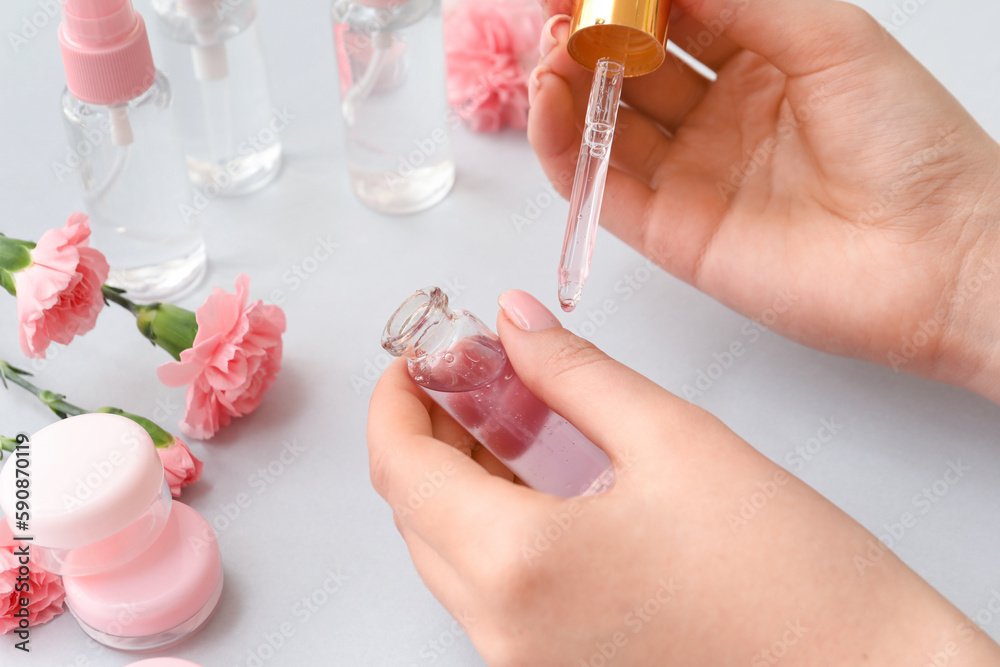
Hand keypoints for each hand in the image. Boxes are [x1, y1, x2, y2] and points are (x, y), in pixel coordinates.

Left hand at [367, 290, 999, 664]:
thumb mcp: (675, 440)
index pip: (399, 468)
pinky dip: (496, 531)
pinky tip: (546, 486)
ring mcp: (525, 665)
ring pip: (450, 554)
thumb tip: (516, 323)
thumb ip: (574, 373)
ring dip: (463, 482)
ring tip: (518, 422)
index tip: (417, 359)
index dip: (397, 398)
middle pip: (416, 512)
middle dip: (432, 434)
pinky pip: (492, 593)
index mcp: (519, 566)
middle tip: (477, 379)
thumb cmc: (794, 580)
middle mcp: (504, 633)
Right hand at [529, 0, 999, 402]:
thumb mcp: (829, 38)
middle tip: (560, 14)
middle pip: (631, 70)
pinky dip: (563, 147)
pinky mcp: (670, 232)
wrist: (935, 257)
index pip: (674, 20)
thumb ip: (740, 1)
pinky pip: (599, 185)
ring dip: (567, 86)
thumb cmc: (910, 147)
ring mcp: (692, 176)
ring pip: (605, 125)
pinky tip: (550, 104)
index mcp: (763, 64)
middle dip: (589, 37)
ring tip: (551, 54)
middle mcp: (721, 120)